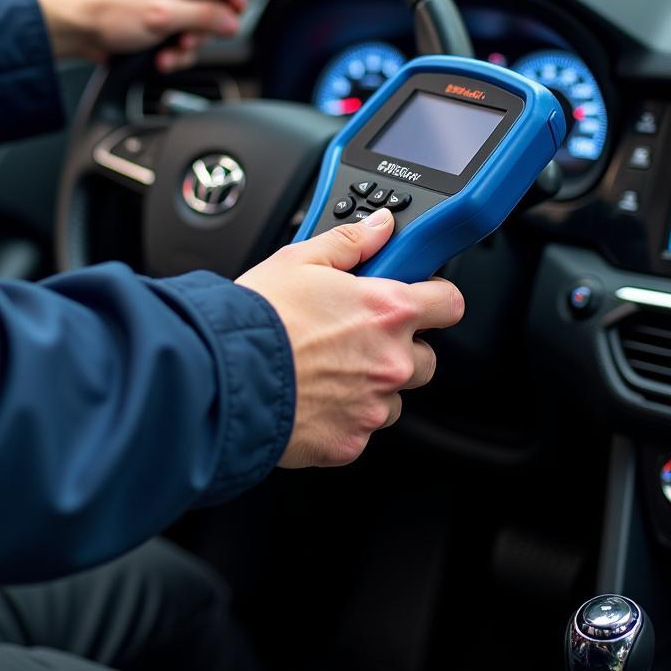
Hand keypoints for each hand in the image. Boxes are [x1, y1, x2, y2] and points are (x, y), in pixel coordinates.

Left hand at [36, 0, 249, 71]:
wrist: (77, 31)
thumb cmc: (107, 11)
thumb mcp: (164, 16)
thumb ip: (204, 17)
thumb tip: (231, 22)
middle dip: (217, 15)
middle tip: (214, 28)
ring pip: (204, 16)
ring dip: (194, 39)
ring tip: (174, 48)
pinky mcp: (163, 17)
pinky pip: (186, 32)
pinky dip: (178, 48)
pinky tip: (163, 56)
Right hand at [237, 210, 463, 468]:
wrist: (221, 376)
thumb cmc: (257, 319)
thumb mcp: (298, 260)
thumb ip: (350, 242)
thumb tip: (380, 228)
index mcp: (387, 309)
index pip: (449, 303)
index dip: (434, 298)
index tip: (419, 299)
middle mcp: (390, 360)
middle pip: (425, 357)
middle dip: (398, 346)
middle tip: (356, 336)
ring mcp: (372, 405)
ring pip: (393, 397)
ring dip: (371, 385)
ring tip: (326, 370)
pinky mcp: (350, 442)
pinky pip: (360, 428)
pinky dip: (342, 417)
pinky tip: (311, 397)